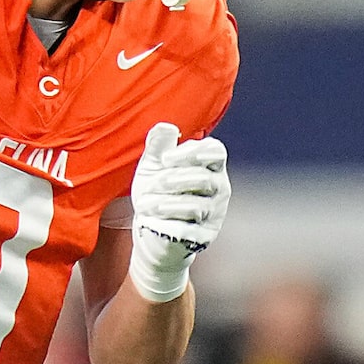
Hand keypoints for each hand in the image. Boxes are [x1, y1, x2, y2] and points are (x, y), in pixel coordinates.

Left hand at [127, 122, 230, 302]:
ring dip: (166, 203)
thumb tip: (166, 126)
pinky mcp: (204, 237)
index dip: (191, 152)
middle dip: (174, 179)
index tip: (165, 159)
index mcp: (210, 167)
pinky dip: (167, 224)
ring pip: (196, 206)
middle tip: (155, 183)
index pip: (215, 151)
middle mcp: (219, 189)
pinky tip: (151, 222)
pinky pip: (189, 229)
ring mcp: (214, 214)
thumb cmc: (157, 194)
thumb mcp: (152, 168)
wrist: (152, 233)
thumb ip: (158, 147)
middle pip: (205, 178)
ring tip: (144, 205)